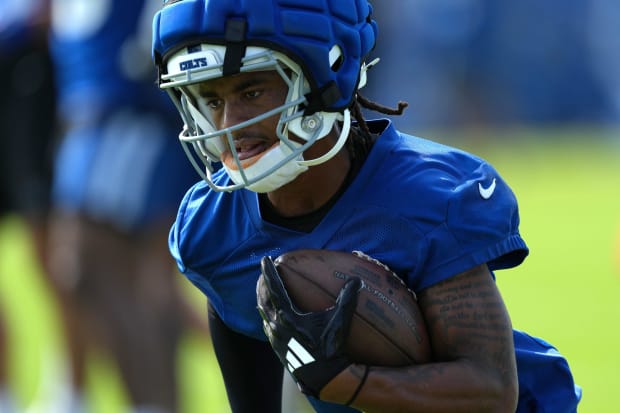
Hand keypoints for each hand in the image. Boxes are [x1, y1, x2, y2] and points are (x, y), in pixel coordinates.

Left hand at [256, 255, 361, 397]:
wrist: (324, 377)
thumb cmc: (330, 349)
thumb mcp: (340, 322)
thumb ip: (347, 299)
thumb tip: (356, 280)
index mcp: (288, 316)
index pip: (274, 288)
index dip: (269, 272)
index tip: (265, 259)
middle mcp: (277, 326)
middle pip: (263, 299)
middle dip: (262, 284)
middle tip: (263, 273)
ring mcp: (275, 338)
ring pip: (263, 313)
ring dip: (262, 299)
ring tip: (264, 291)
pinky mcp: (277, 348)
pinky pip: (267, 327)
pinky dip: (266, 316)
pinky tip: (271, 317)